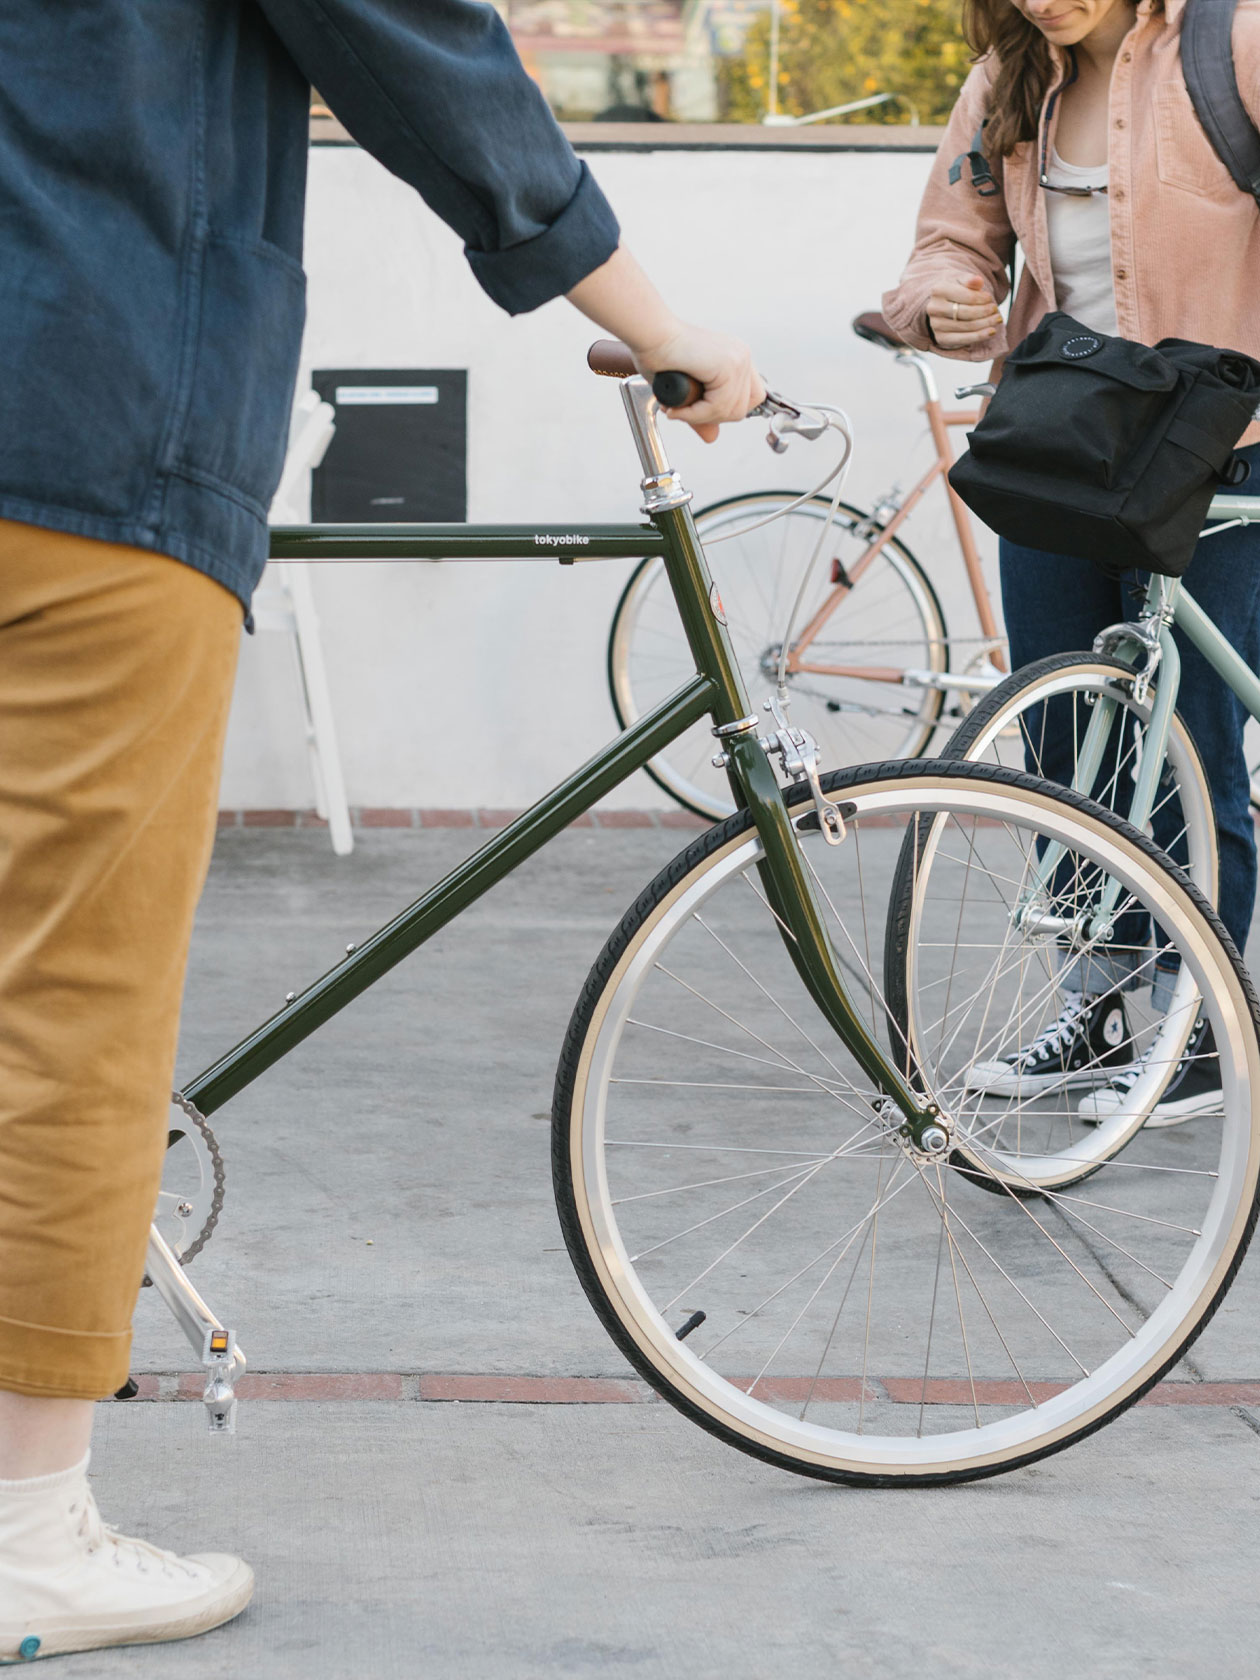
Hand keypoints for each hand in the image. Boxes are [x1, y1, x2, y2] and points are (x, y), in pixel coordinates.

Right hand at [566, 247, 763, 441]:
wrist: (650, 335)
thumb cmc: (660, 355)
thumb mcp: (687, 391)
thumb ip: (703, 413)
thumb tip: (713, 438)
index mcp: (736, 357)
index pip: (752, 398)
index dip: (728, 411)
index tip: (702, 410)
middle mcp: (741, 355)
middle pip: (744, 408)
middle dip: (713, 417)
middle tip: (686, 412)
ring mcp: (738, 359)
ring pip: (731, 411)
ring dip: (700, 417)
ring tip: (679, 409)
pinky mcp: (728, 366)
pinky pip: (718, 407)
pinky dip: (696, 414)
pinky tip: (679, 408)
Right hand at [927, 274, 1002, 350]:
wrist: (943, 303)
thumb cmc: (956, 289)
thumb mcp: (962, 280)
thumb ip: (970, 280)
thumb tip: (978, 280)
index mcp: (938, 290)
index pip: (967, 296)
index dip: (982, 299)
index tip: (991, 298)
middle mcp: (934, 308)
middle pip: (967, 313)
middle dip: (985, 312)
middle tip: (996, 310)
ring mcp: (936, 325)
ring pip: (967, 326)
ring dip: (986, 323)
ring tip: (997, 319)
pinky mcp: (941, 338)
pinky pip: (963, 339)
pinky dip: (980, 336)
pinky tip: (991, 332)